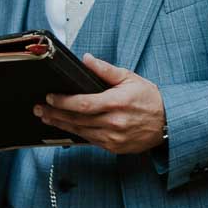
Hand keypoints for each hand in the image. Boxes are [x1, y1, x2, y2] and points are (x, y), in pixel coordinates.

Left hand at [36, 53, 166, 153]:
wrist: (168, 123)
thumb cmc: (149, 99)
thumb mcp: (130, 78)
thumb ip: (105, 70)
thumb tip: (86, 59)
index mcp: (117, 103)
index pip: (83, 104)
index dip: (64, 102)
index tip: (50, 97)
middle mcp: (114, 122)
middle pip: (77, 120)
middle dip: (55, 114)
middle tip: (39, 108)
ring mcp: (113, 138)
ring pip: (80, 132)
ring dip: (61, 125)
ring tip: (46, 117)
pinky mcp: (113, 147)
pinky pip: (89, 141)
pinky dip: (75, 134)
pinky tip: (64, 128)